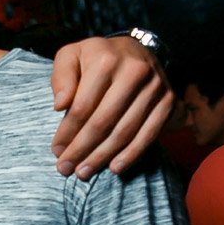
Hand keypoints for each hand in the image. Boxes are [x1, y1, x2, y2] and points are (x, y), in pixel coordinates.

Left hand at [51, 36, 173, 178]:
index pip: (82, 106)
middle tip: (65, 169)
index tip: (56, 150)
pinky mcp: (167, 101)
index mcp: (105, 60)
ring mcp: (154, 87)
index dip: (67, 133)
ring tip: (83, 172)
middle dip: (81, 149)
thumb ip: (61, 77)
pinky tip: (114, 168)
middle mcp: (133, 72)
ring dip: (102, 157)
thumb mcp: (72, 56)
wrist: (136, 51)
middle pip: (102, 122)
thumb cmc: (96, 58)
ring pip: (124, 132)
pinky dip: (131, 154)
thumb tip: (60, 105)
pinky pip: (148, 134)